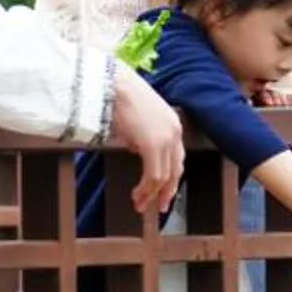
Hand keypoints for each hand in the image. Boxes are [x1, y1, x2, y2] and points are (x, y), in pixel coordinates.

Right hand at [109, 69, 183, 214]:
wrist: (114, 84)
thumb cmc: (120, 95)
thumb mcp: (139, 118)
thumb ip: (144, 136)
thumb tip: (137, 150)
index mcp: (174, 124)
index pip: (177, 158)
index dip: (171, 178)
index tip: (164, 191)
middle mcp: (175, 132)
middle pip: (175, 171)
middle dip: (166, 192)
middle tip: (159, 207)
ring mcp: (166, 139)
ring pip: (163, 177)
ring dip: (151, 194)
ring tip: (140, 205)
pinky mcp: (153, 144)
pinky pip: (152, 175)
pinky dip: (145, 189)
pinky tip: (137, 195)